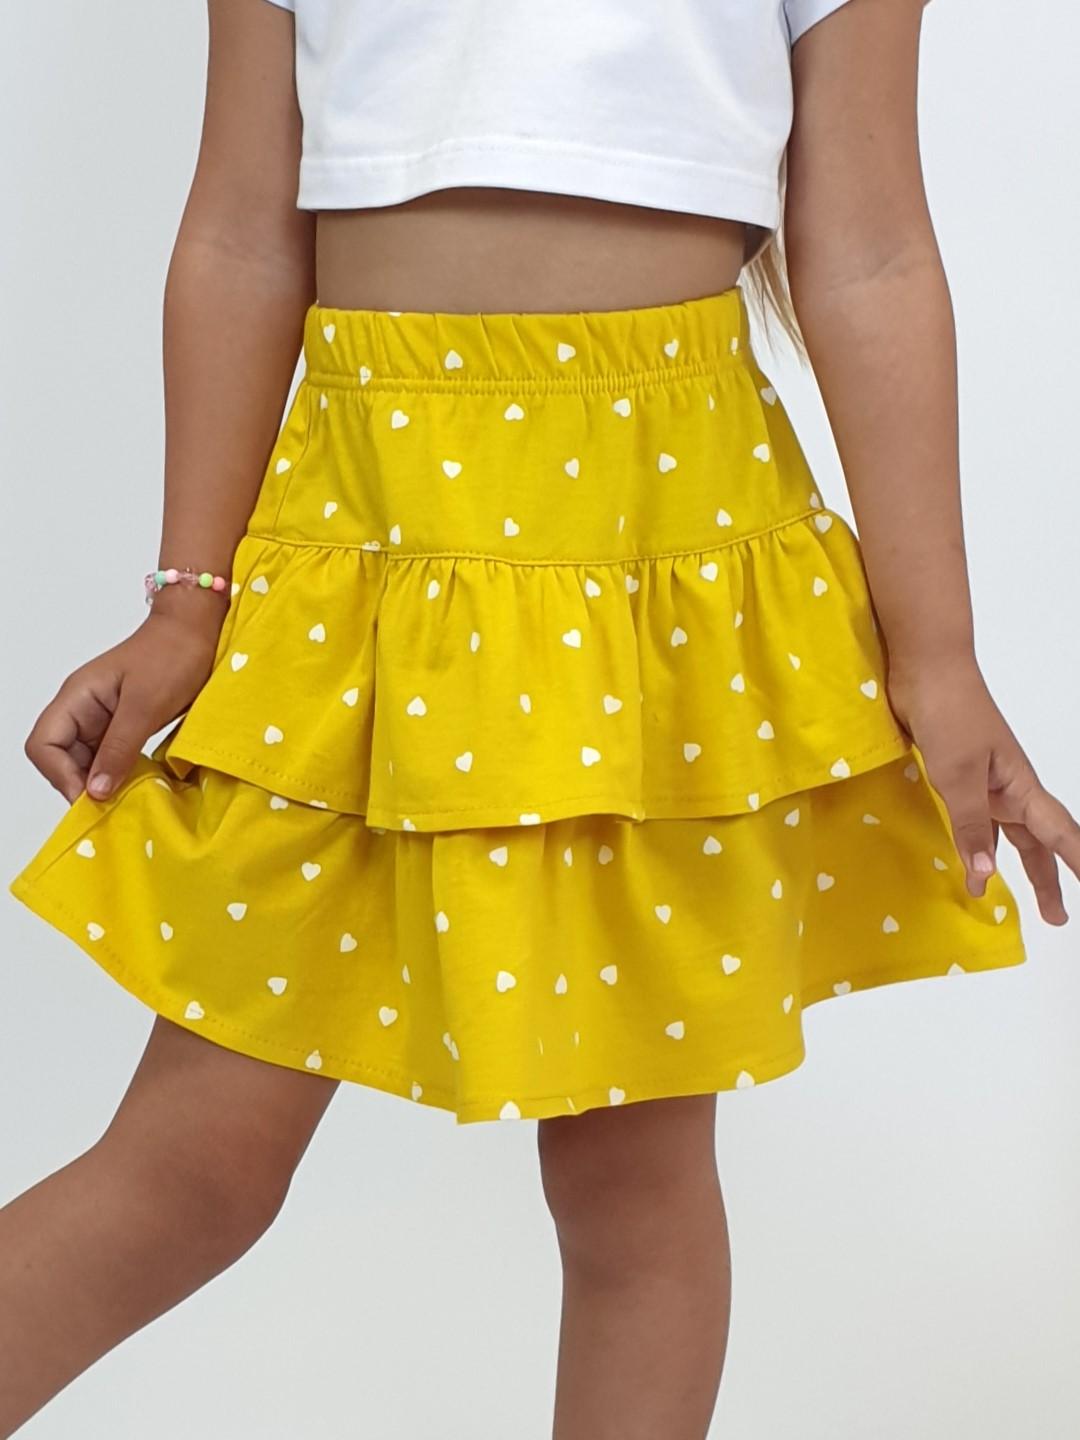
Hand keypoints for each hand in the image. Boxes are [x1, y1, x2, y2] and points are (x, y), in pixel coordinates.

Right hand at [22, 604, 223, 805]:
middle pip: (60, 757)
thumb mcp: (145, 706)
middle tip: (112, 805)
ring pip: (85, 761)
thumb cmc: (172, 655)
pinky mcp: (124, 725)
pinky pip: (109, 756)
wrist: (197, 630)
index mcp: (77, 697)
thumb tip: (96, 791)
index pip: (44, 744)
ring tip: (126, 799)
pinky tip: (136, 786)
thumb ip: (119, 749)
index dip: (60, 775)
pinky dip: (118, 773)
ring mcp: (103, 718)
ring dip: (101, 782)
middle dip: (80, 783)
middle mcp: (83, 709)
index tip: (91, 797)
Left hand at [885, 654, 1079, 924]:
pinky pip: (972, 819)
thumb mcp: (959, 776)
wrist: (925, 668)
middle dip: (1048, 880)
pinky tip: (967, 860)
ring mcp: (982, 781)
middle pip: (1036, 842)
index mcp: (1020, 787)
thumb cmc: (950, 715)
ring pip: (1005, 833)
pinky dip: (974, 842)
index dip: (1078, 863)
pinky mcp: (955, 774)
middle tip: (1056, 919)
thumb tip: (986, 877)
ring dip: (1008, 865)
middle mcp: (1008, 788)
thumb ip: (972, 826)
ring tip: (1003, 899)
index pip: (1059, 834)